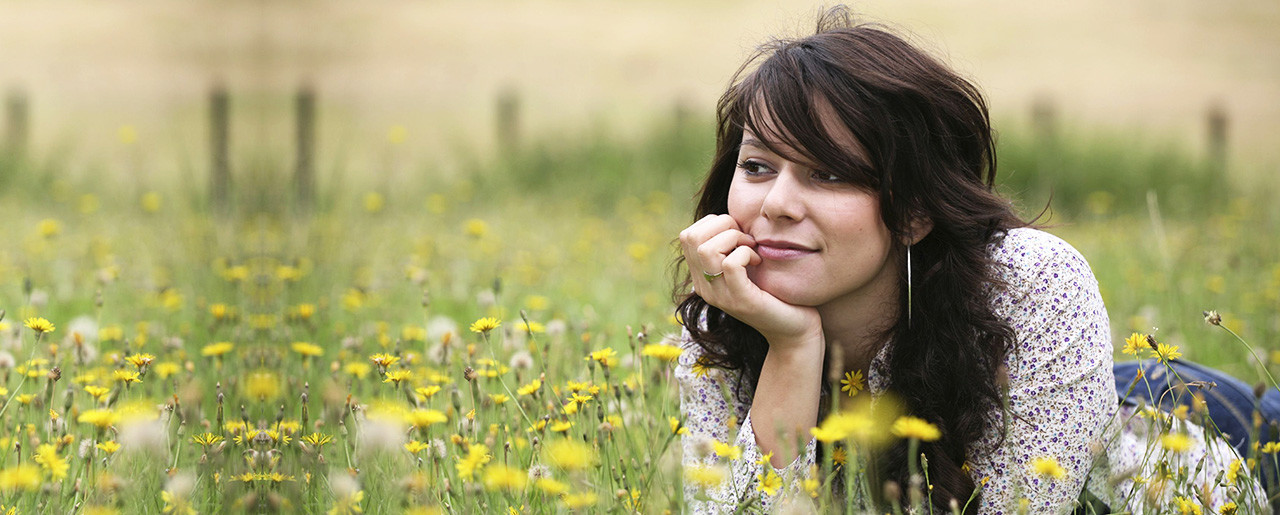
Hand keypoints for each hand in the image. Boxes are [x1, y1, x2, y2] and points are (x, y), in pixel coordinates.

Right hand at [679, 214, 822, 346]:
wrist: (794, 330)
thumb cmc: (775, 292)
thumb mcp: (746, 265)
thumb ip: (732, 246)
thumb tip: (729, 218)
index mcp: (701, 277)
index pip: (687, 235)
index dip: (714, 224)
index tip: (738, 234)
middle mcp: (704, 288)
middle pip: (691, 237)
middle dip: (723, 225)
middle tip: (746, 238)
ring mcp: (720, 296)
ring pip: (706, 249)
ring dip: (734, 238)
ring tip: (752, 248)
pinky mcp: (740, 301)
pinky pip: (731, 264)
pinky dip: (747, 253)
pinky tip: (759, 261)